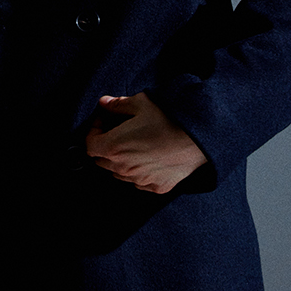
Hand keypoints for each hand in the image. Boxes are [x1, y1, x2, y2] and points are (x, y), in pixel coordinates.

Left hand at [85, 92, 207, 194]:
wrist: (200, 137)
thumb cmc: (169, 118)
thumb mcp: (141, 103)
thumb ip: (118, 105)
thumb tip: (105, 103)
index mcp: (114, 147)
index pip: (90, 145)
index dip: (94, 131)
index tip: (104, 121)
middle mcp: (124, 168)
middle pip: (102, 160)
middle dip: (105, 145)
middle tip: (118, 130)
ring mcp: (140, 180)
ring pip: (119, 173)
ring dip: (121, 160)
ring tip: (136, 143)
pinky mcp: (156, 187)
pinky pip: (139, 181)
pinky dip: (138, 171)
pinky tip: (150, 156)